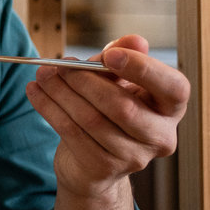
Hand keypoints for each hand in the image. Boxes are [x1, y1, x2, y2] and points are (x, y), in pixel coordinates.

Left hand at [25, 34, 187, 197]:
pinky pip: (71, 133)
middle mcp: (160, 136)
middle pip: (122, 106)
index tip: (110, 54)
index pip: (174, 88)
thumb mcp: (116, 80)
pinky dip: (48, 108)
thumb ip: (122, 57)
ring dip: (60, 92)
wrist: (90, 161)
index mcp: (170, 109)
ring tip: (42, 74)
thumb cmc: (107, 110)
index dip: (143, 70)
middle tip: (59, 65)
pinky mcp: (104, 169)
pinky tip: (35, 92)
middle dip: (85, 81)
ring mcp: (134, 157)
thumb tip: (136, 40)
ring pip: (91, 119)